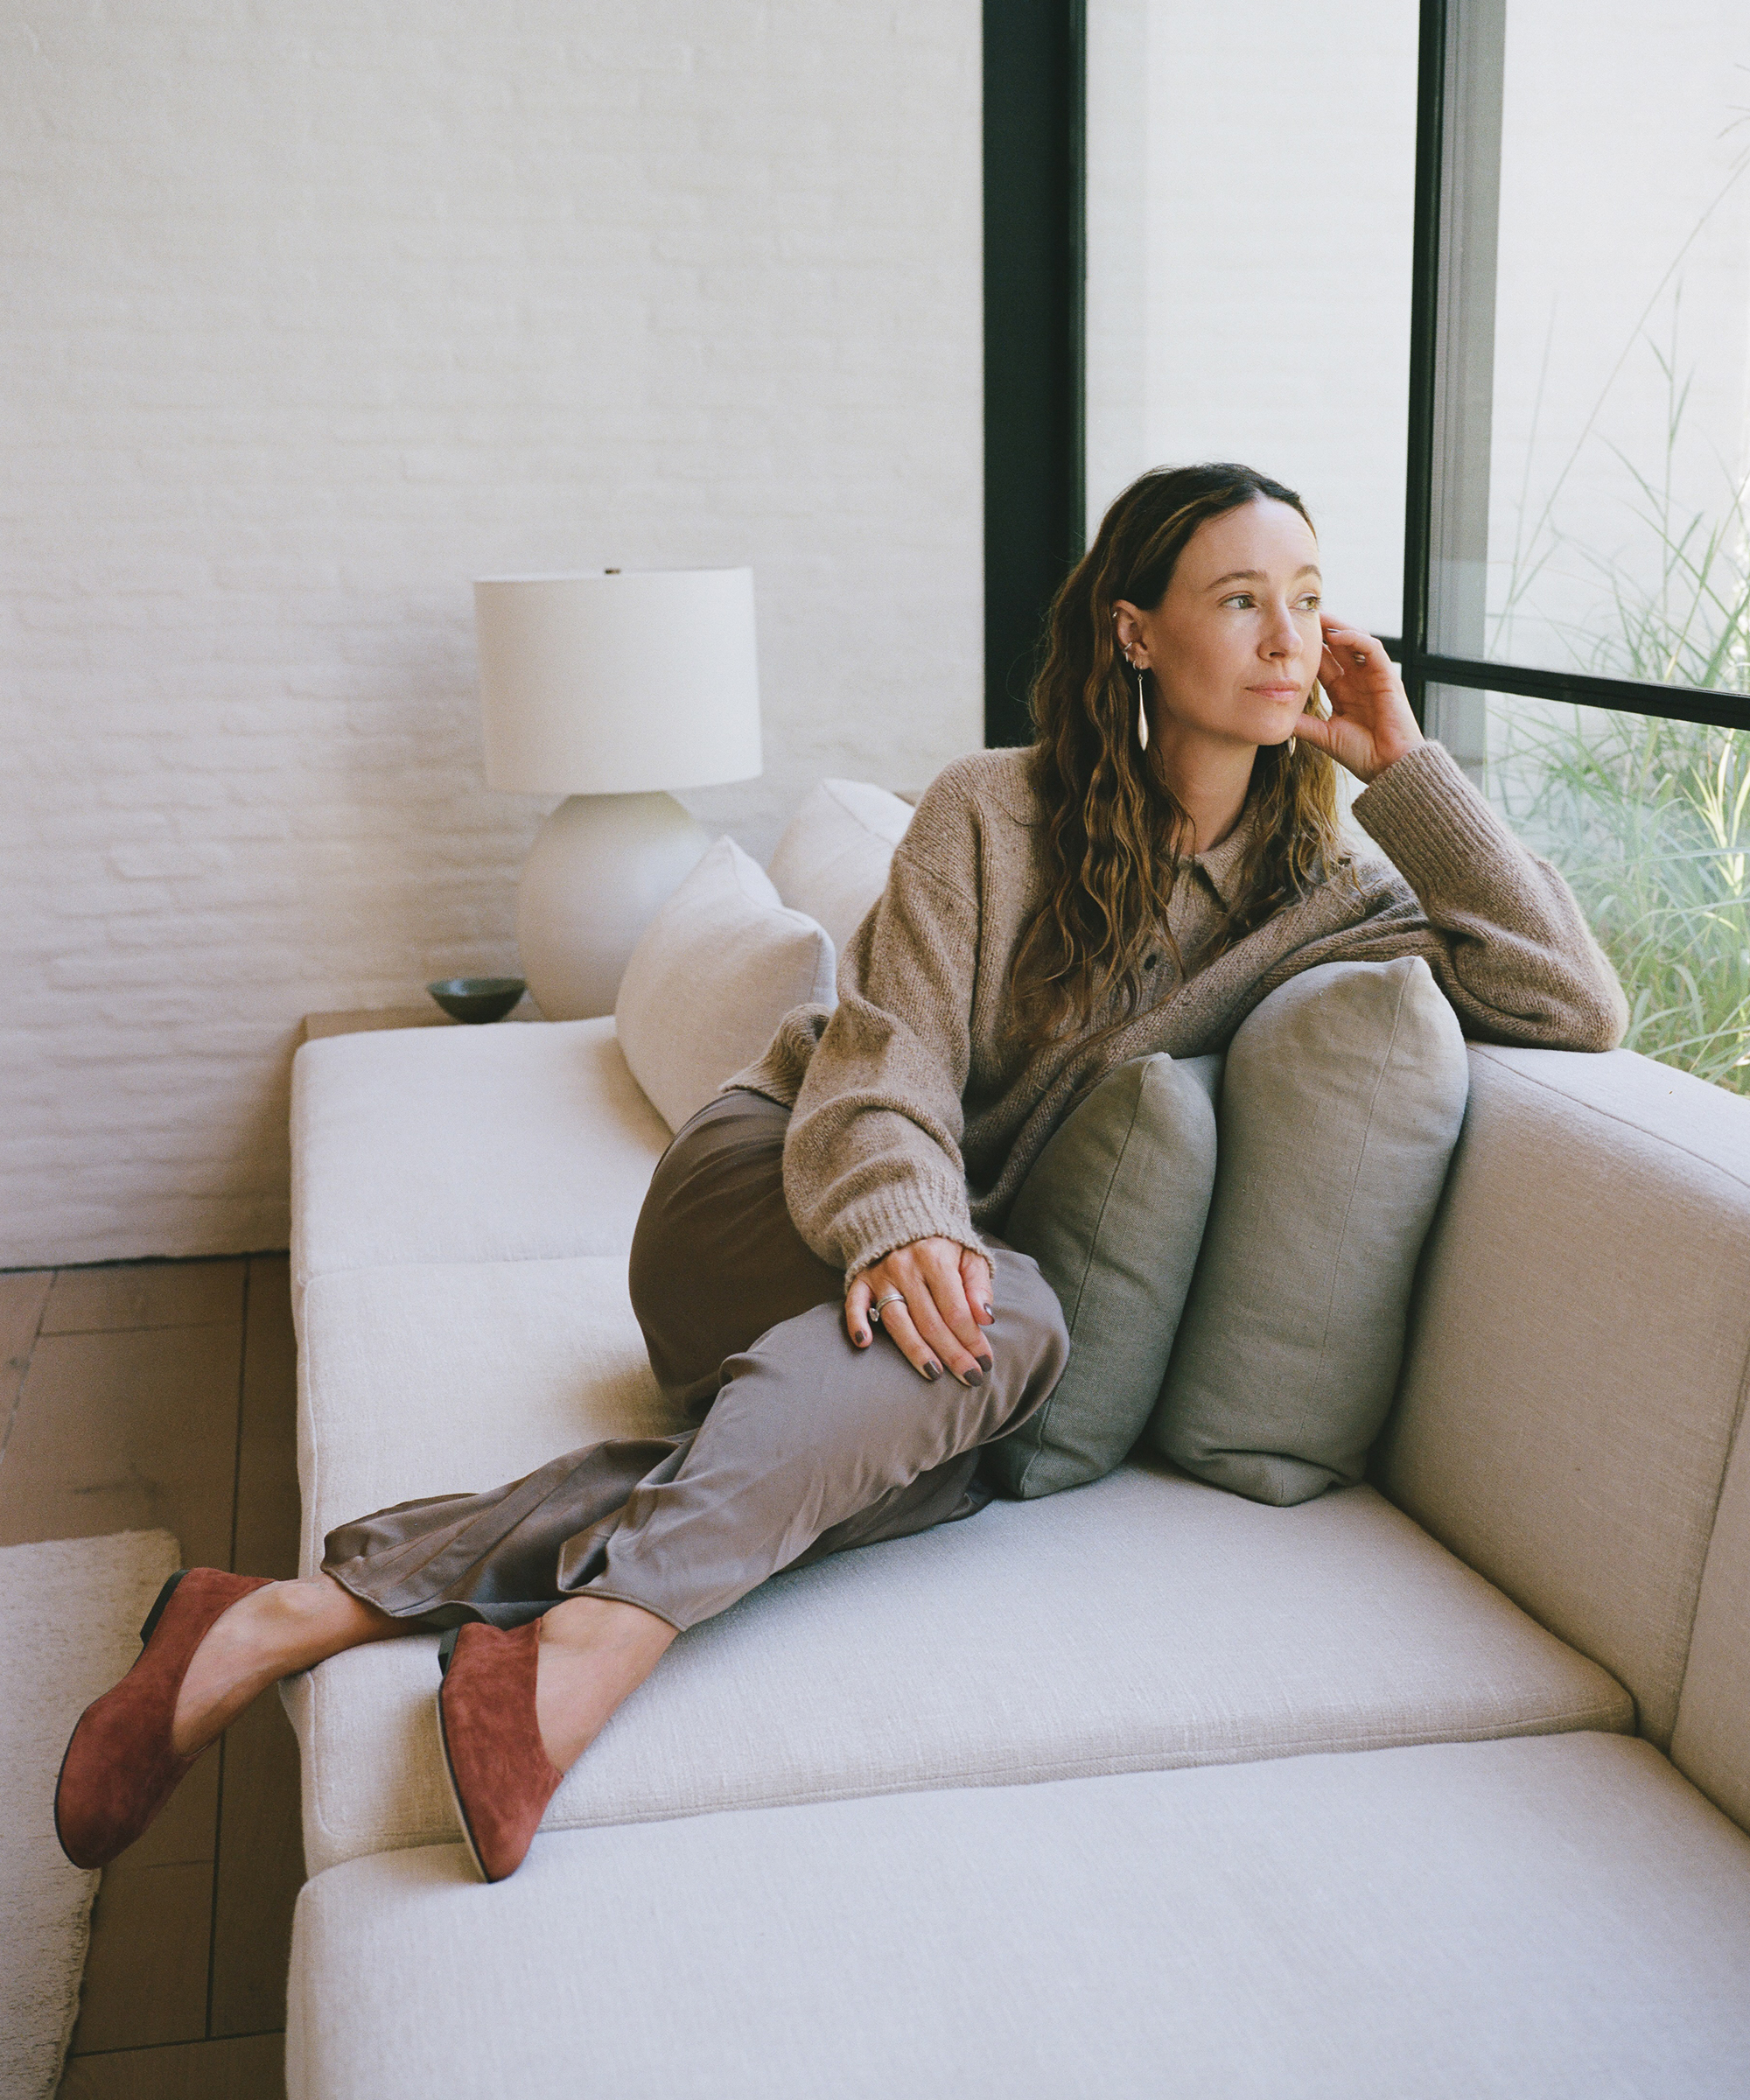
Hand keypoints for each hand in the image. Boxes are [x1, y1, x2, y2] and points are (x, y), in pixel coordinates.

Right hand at [844, 1237, 995, 1384]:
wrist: (906, 1215)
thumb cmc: (944, 1244)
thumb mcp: (970, 1256)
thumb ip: (979, 1286)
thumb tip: (986, 1318)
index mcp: (935, 1258)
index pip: (955, 1310)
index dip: (972, 1339)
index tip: (985, 1361)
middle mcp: (906, 1267)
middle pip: (929, 1321)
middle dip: (952, 1353)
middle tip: (970, 1376)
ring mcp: (881, 1275)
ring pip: (897, 1321)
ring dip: (915, 1351)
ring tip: (934, 1373)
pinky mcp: (861, 1279)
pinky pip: (854, 1303)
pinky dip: (856, 1323)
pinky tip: (864, 1344)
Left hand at [1296, 618, 1423, 783]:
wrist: (1388, 767)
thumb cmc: (1361, 754)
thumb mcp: (1323, 736)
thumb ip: (1302, 724)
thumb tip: (1275, 716)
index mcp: (1342, 692)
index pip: (1324, 662)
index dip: (1308, 649)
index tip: (1288, 638)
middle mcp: (1357, 680)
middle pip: (1338, 646)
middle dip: (1321, 629)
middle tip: (1301, 615)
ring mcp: (1373, 677)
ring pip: (1356, 641)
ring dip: (1337, 627)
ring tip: (1318, 617)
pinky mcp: (1388, 677)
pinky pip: (1373, 649)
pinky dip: (1356, 639)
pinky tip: (1336, 635)